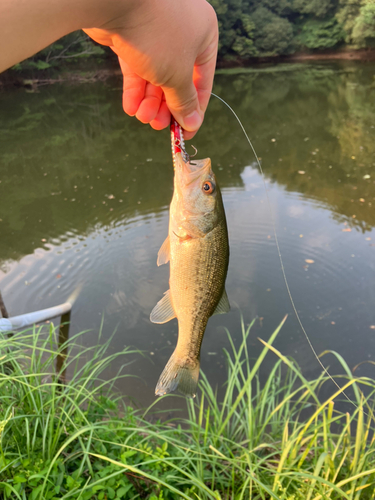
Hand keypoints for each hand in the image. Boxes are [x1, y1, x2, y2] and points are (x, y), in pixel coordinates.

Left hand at [84, 0, 217, 138]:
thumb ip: (184, 101)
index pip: (203, 81)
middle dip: (166, 106)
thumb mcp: (177, 75)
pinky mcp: (131, 37)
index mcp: (204, 35)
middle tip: (157, 125)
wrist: (114, 0)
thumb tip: (191, 122)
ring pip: (155, 76)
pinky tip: (131, 108)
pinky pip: (137, 68)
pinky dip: (135, 90)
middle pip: (177, 81)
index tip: (185, 131)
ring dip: (149, 102)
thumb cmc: (157, 33)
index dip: (194, 109)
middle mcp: (182, 32)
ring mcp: (155, 34)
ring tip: (142, 117)